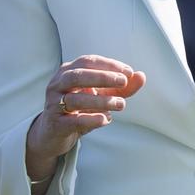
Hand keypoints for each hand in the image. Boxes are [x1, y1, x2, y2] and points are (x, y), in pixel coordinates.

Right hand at [26, 54, 145, 181]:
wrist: (54, 133)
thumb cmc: (80, 108)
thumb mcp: (103, 95)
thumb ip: (122, 87)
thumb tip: (142, 76)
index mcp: (68, 71)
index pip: (88, 61)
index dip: (109, 65)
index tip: (129, 72)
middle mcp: (57, 84)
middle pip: (78, 76)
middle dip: (102, 77)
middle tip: (123, 82)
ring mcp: (53, 104)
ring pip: (75, 99)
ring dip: (101, 101)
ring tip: (121, 104)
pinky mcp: (55, 124)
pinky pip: (72, 120)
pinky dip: (90, 119)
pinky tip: (106, 120)